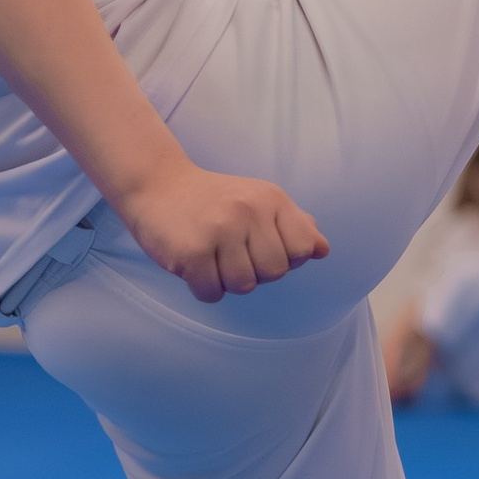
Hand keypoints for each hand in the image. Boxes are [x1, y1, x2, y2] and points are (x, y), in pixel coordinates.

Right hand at [119, 159, 330, 304]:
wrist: (156, 185)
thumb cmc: (213, 200)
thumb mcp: (259, 200)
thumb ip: (294, 224)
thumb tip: (322, 250)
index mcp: (271, 199)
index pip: (302, 250)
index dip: (284, 258)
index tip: (260, 246)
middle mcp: (249, 210)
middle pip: (274, 273)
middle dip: (254, 272)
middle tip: (230, 252)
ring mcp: (220, 230)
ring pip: (244, 286)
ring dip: (226, 281)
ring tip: (212, 257)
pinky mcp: (192, 251)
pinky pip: (212, 293)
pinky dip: (204, 288)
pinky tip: (194, 266)